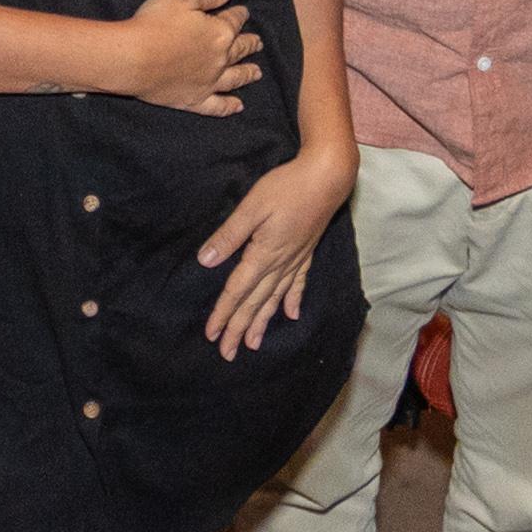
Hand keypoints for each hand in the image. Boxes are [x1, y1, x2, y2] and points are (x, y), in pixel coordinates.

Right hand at [117, 0, 261, 115]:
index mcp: (219, 33)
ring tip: (257, 73)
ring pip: (235, 78)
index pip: (234, 21)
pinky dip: (229, 106)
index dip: (239, 15)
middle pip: (239, 50)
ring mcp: (208, 83)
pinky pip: (217, 106)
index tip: (244, 12)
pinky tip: (238, 106)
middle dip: (249, 45)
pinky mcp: (194, 100)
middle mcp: (219, 60)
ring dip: (247, 74)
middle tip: (258, 43)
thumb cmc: (154, 23)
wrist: (133, 59)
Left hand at [198, 145, 354, 358]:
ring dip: (262, 322)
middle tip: (227, 353)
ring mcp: (295, 260)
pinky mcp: (306, 251)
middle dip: (240, 328)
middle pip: (255, 302)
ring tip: (253, 343)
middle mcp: (280, 264)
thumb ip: (229, 235)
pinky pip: (297, 284)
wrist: (326, 177)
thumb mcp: (252, 207)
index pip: (237, 291)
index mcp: (263, 255)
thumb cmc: (286, 187)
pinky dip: (292, 301)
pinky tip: (291, 315)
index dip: (223, 313)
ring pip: (275, 299)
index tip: (211, 335)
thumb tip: (206, 261)